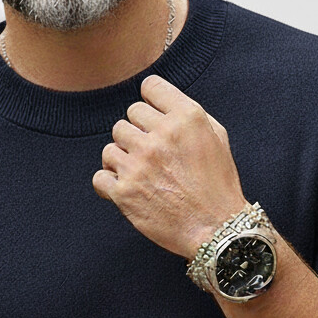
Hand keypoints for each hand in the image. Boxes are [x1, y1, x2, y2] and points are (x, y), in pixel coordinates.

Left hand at [92, 73, 249, 259]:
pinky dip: (108, 184)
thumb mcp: (217, 137)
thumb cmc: (218, 186)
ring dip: (121, 159)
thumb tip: (160, 102)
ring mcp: (139, 165)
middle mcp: (160, 137)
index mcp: (186, 118)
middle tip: (152, 157)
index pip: (149, 87)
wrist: (216, 230)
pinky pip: (99, 177)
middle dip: (138, 135)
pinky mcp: (125, 193)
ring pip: (110, 147)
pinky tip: (123, 189)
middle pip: (127, 117)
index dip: (150, 104)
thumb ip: (187, 114)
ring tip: (139, 175)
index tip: (154, 121)